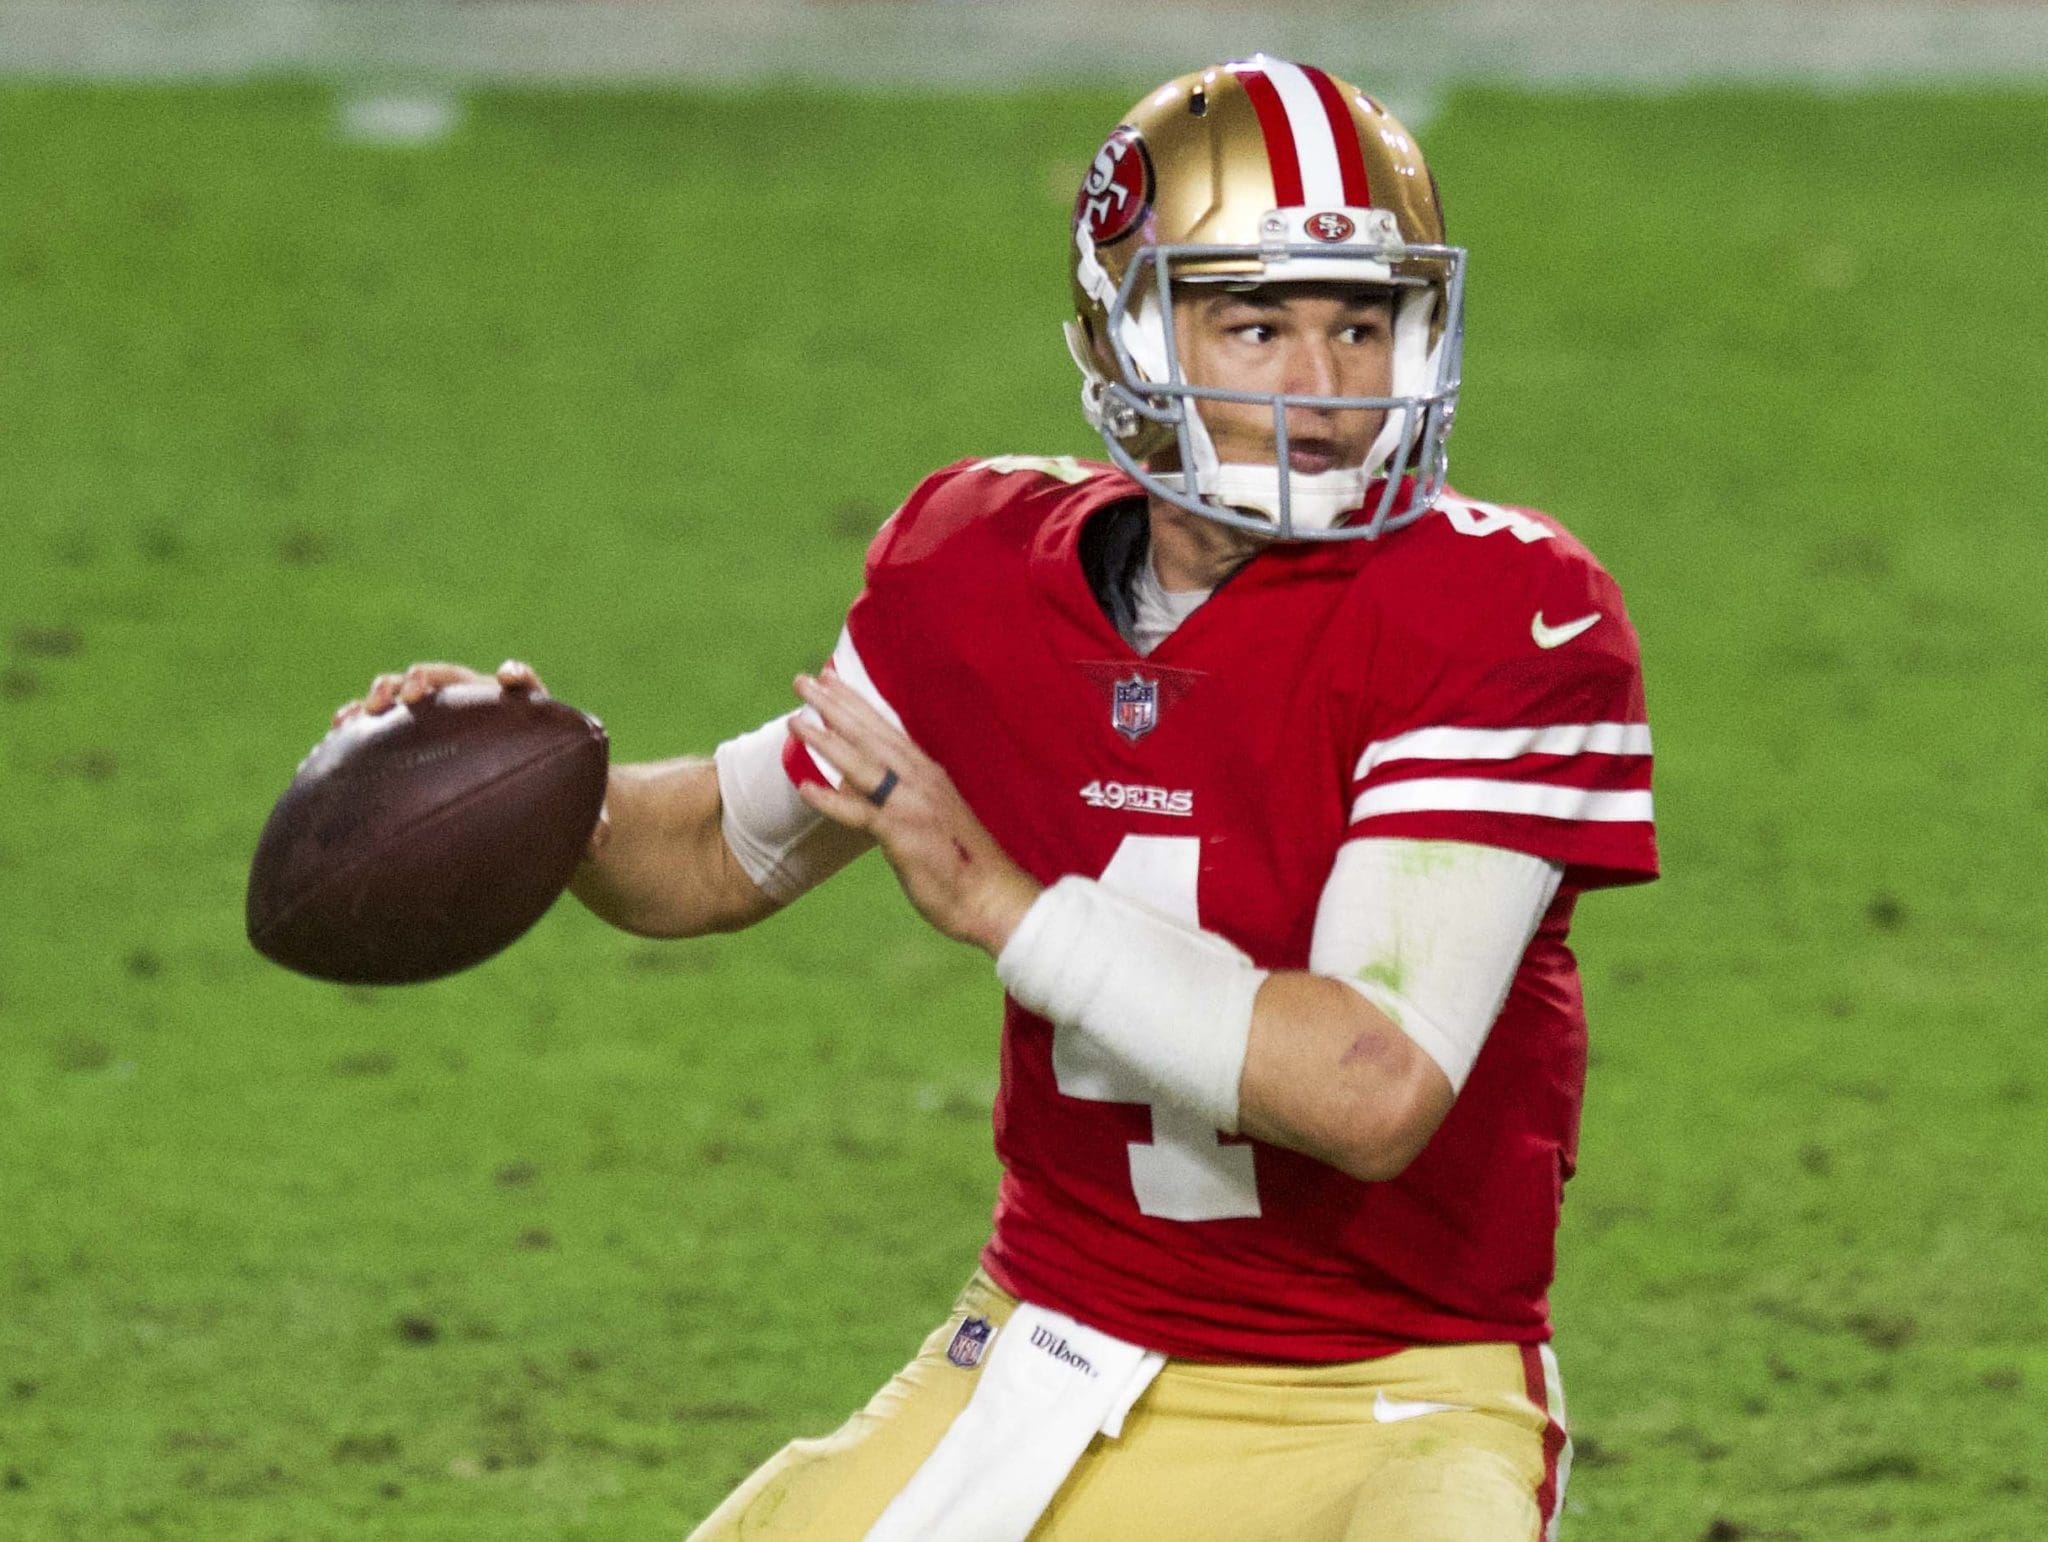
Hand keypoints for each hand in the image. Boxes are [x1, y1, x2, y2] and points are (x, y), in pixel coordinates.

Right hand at [331, 658, 610, 860]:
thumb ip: (590, 825)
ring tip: (365, 710)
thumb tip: (598, 848)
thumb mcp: (574, 814)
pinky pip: (382, 725)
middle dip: (429, 679)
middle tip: (409, 693)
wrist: (522, 798)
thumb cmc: (552, 800)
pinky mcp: (412, 736)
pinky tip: (333, 737)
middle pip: (453, 680)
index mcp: (520, 715)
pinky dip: (358, 725)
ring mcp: (442, 718)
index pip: (521, 686)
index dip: (516, 677)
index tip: (508, 677)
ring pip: (410, 694)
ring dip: (386, 692)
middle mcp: (477, 706)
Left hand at [789, 671, 1038, 955]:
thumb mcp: (933, 815)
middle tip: (802, 680)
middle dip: (834, 705)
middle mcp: (920, 780)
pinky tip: (805, 787)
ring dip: (826, 741)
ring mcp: (912, 806)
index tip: (829, 677)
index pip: (885, 728)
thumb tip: (863, 784)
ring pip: (863, 764)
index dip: (855, 701)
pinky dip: (833, 800)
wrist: (991, 898)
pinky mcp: (904, 836)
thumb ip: (902, 795)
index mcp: (928, 773)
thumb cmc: (963, 861)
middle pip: (870, 735)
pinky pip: (861, 814)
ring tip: (794, 722)